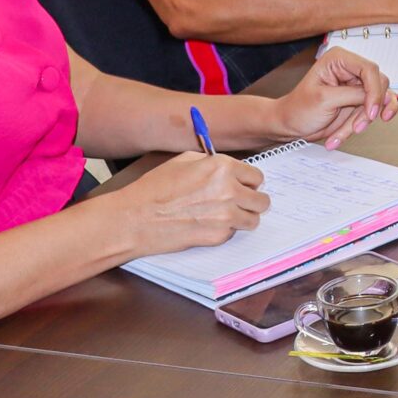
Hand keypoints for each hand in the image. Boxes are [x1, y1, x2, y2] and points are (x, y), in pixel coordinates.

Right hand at [119, 152, 268, 254]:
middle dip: (251, 201)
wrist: (136, 219)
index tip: (244, 186)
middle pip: (261, 199)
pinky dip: (225, 231)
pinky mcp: (219, 236)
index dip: (248, 181)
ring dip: (243, 217)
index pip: (256, 176)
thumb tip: (230, 168)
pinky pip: (233, 233)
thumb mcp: (183, 161)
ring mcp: (226, 215)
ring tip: (225, 215)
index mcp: (222, 168)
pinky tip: (207, 225)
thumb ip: (212, 163)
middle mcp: (229, 190)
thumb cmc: (154, 189)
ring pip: (253, 219)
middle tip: (238, 203)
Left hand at [273, 46, 393, 149]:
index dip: (374, 90)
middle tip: (357, 125)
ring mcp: (357, 87)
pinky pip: (373, 113)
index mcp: (339, 60)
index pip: (369, 69)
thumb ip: (352, 95)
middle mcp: (351, 70)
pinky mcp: (359, 102)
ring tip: (347, 131)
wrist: (291, 125)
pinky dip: (363, 125)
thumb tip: (375, 97)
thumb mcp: (323, 99)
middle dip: (367, 110)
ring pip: (378, 102)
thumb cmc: (298, 109)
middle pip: (378, 86)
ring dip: (363, 120)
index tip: (370, 110)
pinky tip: (350, 133)